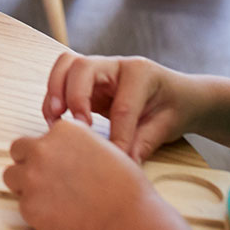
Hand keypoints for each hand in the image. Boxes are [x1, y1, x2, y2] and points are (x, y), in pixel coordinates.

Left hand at [3, 118, 184, 229]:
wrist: (126, 215)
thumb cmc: (122, 185)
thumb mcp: (100, 146)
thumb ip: (73, 142)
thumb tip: (61, 149)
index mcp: (62, 130)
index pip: (40, 137)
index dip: (48, 152)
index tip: (57, 164)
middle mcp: (42, 149)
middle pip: (18, 151)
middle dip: (28, 163)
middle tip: (46, 179)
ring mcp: (32, 176)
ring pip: (12, 176)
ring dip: (25, 185)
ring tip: (50, 197)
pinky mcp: (29, 204)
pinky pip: (23, 205)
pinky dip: (36, 210)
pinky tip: (58, 214)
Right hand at [43, 52, 199, 161]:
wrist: (176, 96)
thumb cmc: (172, 107)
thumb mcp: (166, 126)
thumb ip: (143, 143)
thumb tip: (123, 165)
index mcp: (141, 73)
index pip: (122, 104)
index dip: (118, 135)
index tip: (115, 159)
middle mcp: (116, 64)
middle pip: (83, 67)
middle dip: (74, 97)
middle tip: (75, 126)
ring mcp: (98, 69)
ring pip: (66, 65)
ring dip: (55, 91)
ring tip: (55, 118)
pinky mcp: (85, 81)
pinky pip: (61, 78)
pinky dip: (53, 97)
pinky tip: (56, 121)